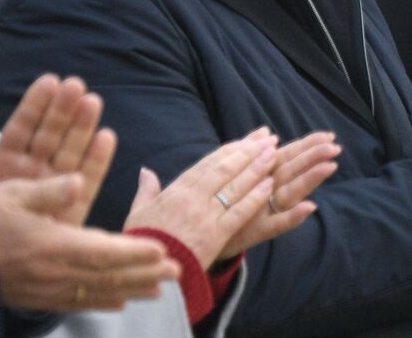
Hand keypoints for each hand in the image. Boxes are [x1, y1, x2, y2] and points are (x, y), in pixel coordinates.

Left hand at [0, 74, 115, 225]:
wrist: (2, 269)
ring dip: (83, 126)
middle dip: (63, 110)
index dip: (35, 106)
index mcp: (5, 165)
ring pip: (71, 150)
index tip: (49, 80)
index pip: (21, 129)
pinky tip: (106, 136)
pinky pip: (89, 178)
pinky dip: (98, 158)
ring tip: (93, 101)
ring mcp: (55, 185)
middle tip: (76, 85)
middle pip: (50, 135)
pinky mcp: (75, 204)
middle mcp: (33, 170)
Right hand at [0, 172, 179, 311]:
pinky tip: (118, 302)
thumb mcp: (10, 196)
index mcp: (52, 246)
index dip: (136, 253)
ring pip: (97, 293)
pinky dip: (103, 302)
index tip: (163, 252)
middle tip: (177, 273)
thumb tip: (78, 181)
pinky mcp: (34, 298)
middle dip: (145, 275)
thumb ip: (49, 191)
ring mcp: (44, 290)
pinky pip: (76, 303)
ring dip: (132, 290)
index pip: (105, 252)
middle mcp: (53, 274)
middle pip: (109, 277)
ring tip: (159, 289)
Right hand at [124, 129, 329, 268]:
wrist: (142, 274)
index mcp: (175, 191)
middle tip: (268, 138)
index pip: (207, 164)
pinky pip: (238, 212)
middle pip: (224, 169)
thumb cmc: (141, 242)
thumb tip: (146, 171)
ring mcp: (204, 216)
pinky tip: (269, 185)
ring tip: (273, 153)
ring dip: (256, 168)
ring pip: (234, 186)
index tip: (247, 140)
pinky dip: (255, 197)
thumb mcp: (138, 213)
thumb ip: (146, 190)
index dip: (230, 150)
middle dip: (249, 152)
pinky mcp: (215, 235)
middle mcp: (191, 199)